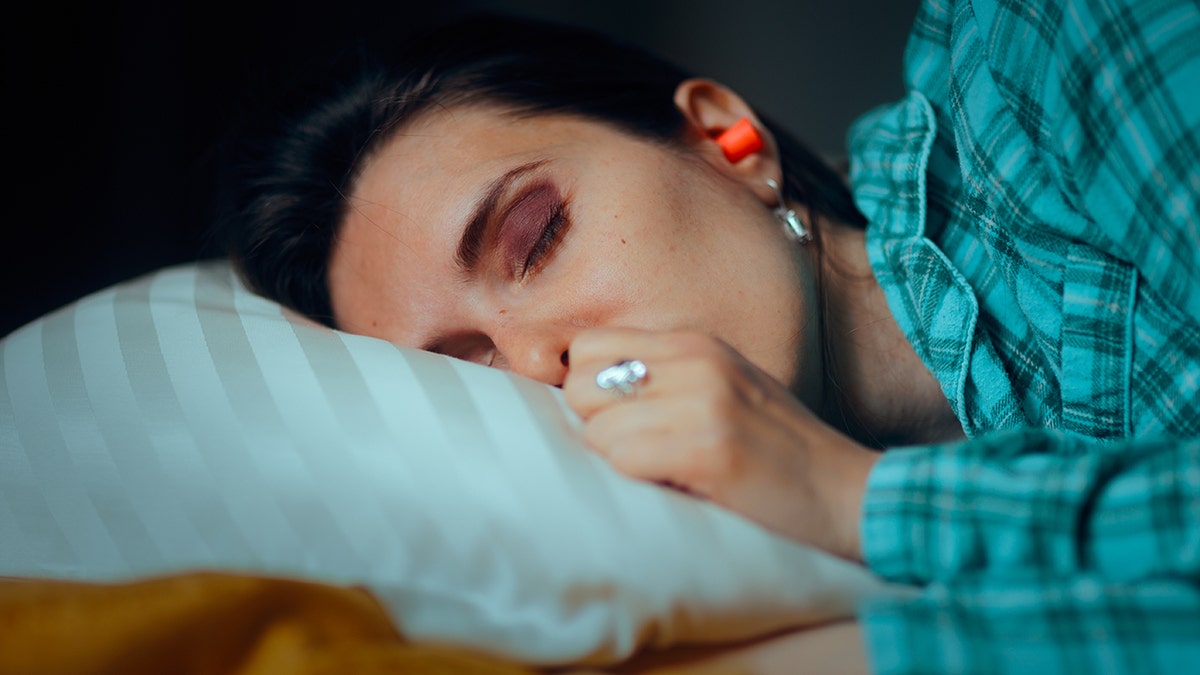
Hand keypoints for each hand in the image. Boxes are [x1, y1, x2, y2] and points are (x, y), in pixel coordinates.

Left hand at [563, 328, 879, 560]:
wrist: (848, 493)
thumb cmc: (776, 451)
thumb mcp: (720, 389)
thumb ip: (661, 379)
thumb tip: (577, 393)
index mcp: (695, 343)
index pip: (588, 345)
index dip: (589, 391)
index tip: (619, 422)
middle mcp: (697, 361)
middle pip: (579, 383)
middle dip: (595, 426)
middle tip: (638, 451)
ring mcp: (704, 402)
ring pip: (597, 428)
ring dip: (619, 461)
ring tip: (664, 470)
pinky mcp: (709, 448)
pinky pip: (623, 459)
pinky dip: (639, 480)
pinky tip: (678, 483)